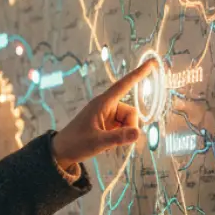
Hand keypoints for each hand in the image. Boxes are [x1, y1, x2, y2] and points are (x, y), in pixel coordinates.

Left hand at [50, 58, 158, 172]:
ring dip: (124, 133)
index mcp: (102, 103)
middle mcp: (107, 106)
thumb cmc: (75, 143)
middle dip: (129, 127)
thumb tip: (138, 133)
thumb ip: (118, 138)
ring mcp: (107, 115)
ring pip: (129, 121)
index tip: (152, 62)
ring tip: (108, 142)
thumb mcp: (97, 142)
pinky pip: (123, 127)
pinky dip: (120, 136)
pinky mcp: (107, 124)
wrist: (62, 152)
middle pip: (131, 112)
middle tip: (116, 141)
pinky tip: (107, 142)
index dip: (139, 74)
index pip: (124, 85)